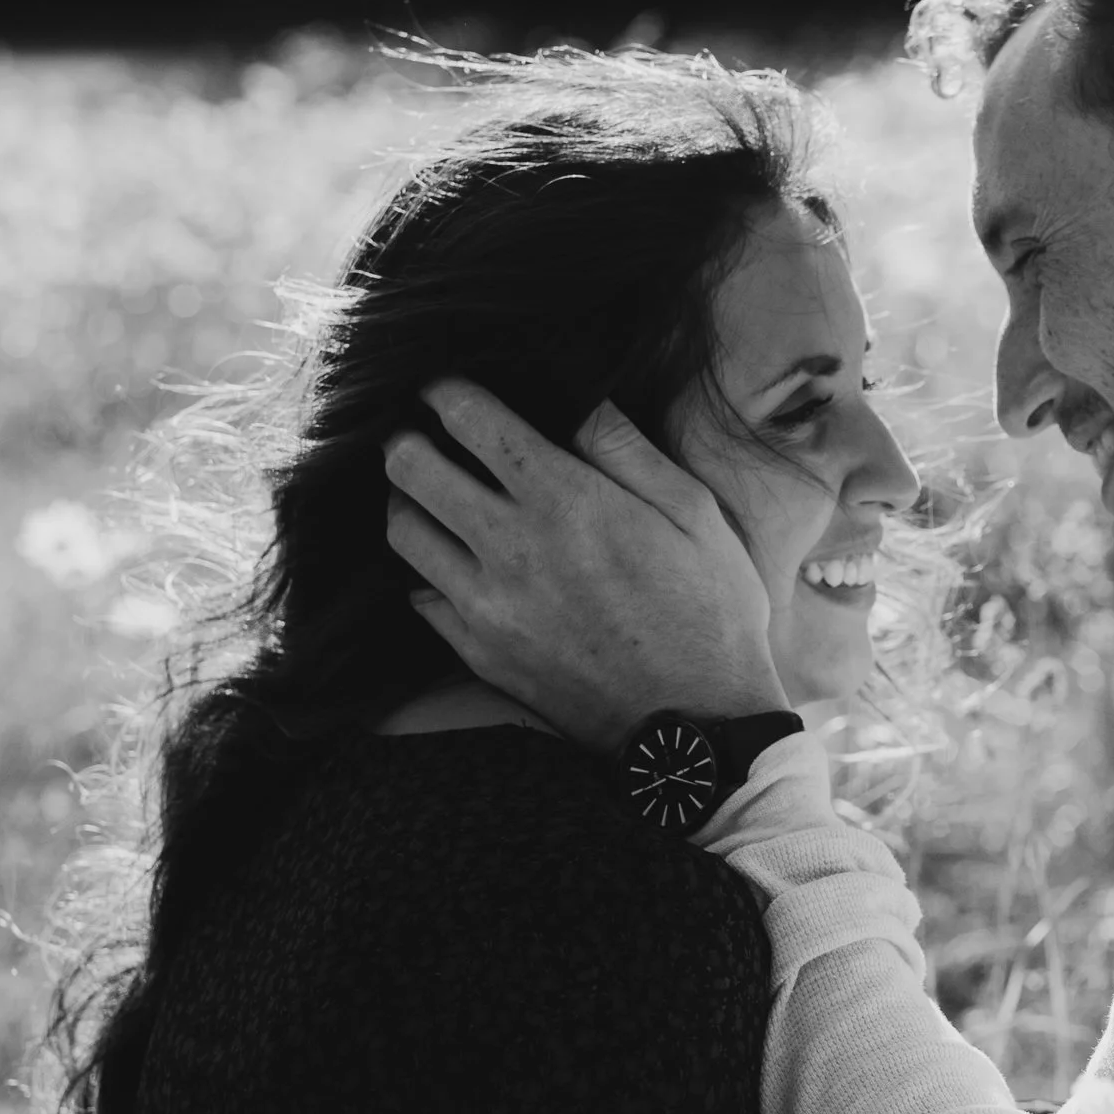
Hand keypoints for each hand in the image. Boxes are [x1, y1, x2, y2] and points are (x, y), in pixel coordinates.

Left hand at [384, 379, 782, 750]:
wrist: (698, 724)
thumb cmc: (710, 612)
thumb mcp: (694, 513)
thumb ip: (628, 451)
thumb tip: (582, 402)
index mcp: (565, 499)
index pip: (472, 423)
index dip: (447, 393)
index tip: (445, 389)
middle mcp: (511, 547)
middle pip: (412, 471)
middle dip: (409, 441)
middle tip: (423, 437)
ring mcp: (487, 606)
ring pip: (403, 534)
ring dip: (408, 504)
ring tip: (430, 497)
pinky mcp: (480, 654)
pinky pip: (422, 599)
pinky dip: (427, 573)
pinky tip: (455, 566)